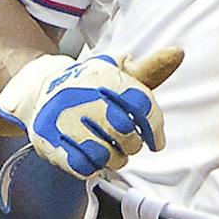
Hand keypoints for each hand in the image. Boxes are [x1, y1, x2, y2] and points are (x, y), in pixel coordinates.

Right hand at [0, 47, 183, 179]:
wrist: (40, 89)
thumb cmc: (91, 85)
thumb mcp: (119, 72)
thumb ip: (151, 68)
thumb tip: (178, 52)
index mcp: (106, 80)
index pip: (143, 107)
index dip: (154, 128)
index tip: (156, 142)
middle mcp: (86, 99)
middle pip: (126, 134)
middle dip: (132, 144)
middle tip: (128, 142)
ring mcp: (66, 122)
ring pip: (106, 154)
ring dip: (115, 158)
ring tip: (113, 152)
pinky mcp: (51, 142)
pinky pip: (82, 166)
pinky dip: (93, 166)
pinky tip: (94, 158)